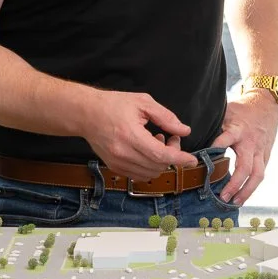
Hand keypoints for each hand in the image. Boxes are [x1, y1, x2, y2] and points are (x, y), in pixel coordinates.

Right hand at [78, 91, 194, 180]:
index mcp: (131, 136)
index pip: (161, 155)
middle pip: (158, 165)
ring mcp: (117, 163)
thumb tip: (184, 131)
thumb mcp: (143, 103)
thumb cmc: (113, 105)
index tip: (192, 159)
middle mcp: (123, 154)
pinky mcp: (114, 167)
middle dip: (172, 154)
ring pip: (150, 173)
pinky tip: (147, 150)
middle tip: (171, 136)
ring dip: (160, 161)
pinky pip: (139, 175)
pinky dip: (149, 167)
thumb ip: (166, 117)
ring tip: (157, 142)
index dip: (179, 158)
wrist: (85, 114)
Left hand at [210, 92, 277, 205]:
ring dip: (246, 191)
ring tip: (235, 203)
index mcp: (237, 130)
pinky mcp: (265, 156)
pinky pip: (260, 174)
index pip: (225, 141)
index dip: (215, 150)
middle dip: (234, 184)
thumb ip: (213, 126)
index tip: (203, 163)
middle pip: (245, 167)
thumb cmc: (242, 109)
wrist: (267, 104)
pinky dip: (252, 186)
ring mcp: (260, 151)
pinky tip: (243, 196)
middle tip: (223, 197)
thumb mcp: (226, 112)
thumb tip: (189, 136)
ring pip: (257, 175)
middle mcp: (250, 143)